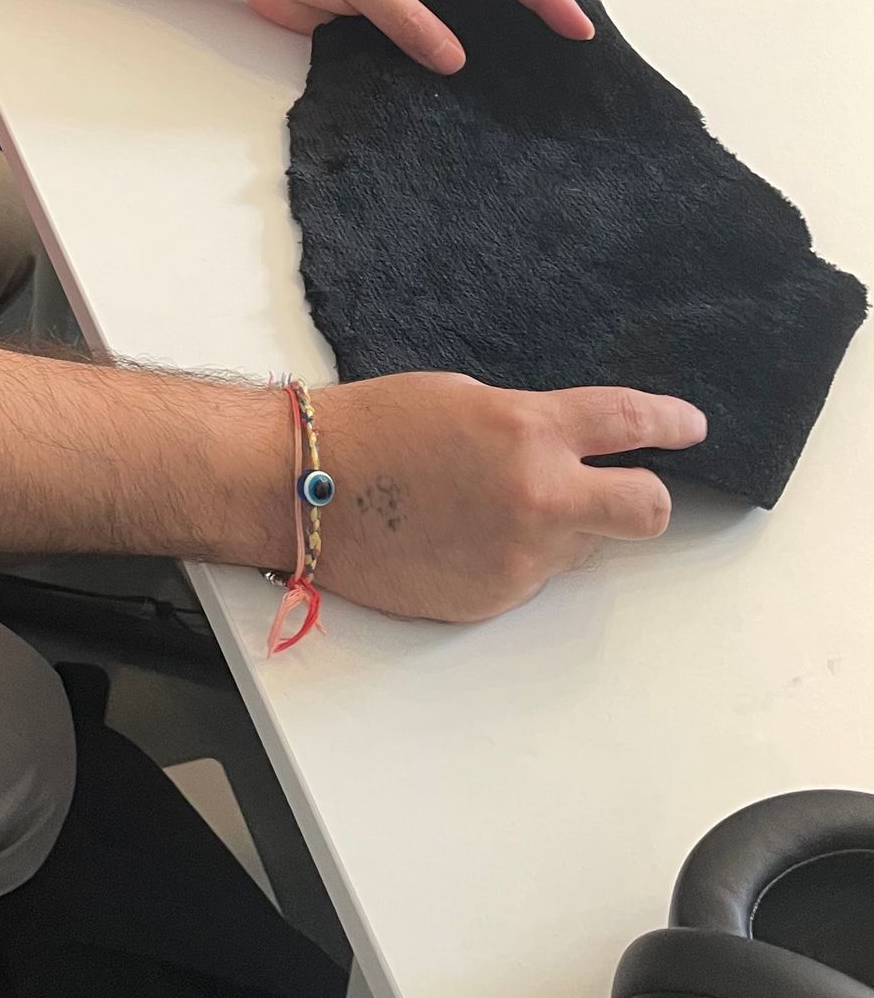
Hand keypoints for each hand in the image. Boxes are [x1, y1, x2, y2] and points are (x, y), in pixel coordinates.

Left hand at [230, 0, 593, 71]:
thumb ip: (407, 19)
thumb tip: (454, 60)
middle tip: (566, 63)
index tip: (575, 26)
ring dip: (487, 49)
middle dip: (528, 23)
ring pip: (463, 23)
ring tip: (525, 86)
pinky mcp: (387, 22)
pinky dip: (446, 65)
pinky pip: (428, 44)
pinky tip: (462, 92)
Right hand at [312, 374, 706, 621]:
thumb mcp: (463, 400)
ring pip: (582, 549)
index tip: (692, 428)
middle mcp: (539, 498)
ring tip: (489, 509)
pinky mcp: (493, 598)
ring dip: (561, 529)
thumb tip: (572, 451)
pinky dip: (512, 558)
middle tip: (625, 490)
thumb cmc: (373, 429)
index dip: (671, 423)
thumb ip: (529, 426)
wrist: (305, 488)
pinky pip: (531, 577)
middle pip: (647, 510)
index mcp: (529, 431)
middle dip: (648, 499)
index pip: (630, 423)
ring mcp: (519, 558)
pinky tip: (460, 537)